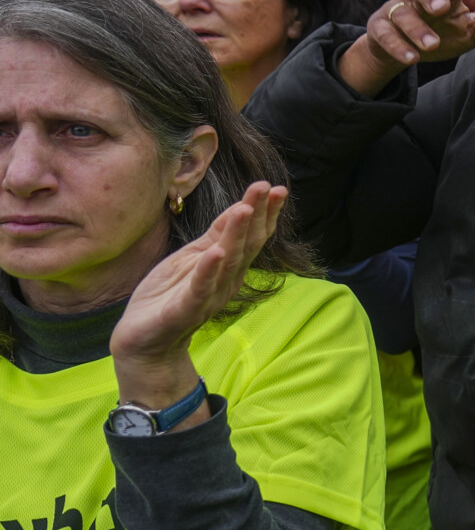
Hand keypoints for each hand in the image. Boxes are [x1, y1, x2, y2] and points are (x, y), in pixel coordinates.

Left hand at [109, 181, 288, 413]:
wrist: (144, 342)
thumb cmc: (167, 296)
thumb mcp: (192, 258)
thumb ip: (215, 237)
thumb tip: (240, 208)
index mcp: (227, 267)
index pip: (250, 236)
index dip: (263, 213)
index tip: (274, 188)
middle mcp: (225, 281)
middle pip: (246, 245)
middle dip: (257, 216)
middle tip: (267, 189)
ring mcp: (207, 296)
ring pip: (227, 262)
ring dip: (236, 235)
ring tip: (244, 209)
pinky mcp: (184, 310)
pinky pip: (199, 289)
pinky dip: (208, 271)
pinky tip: (216, 253)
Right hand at [339, 0, 474, 95]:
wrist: (404, 49)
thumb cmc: (442, 33)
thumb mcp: (469, 31)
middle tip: (442, 7)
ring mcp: (395, 11)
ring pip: (401, 12)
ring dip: (416, 28)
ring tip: (432, 45)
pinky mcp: (379, 29)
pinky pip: (383, 34)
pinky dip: (396, 45)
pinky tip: (411, 59)